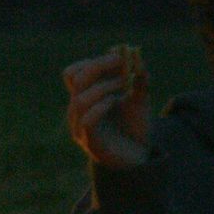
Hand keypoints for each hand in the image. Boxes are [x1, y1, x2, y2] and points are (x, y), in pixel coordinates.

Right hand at [63, 50, 150, 167]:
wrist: (138, 157)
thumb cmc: (134, 127)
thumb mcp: (139, 98)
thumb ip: (138, 79)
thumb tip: (136, 56)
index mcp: (84, 97)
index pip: (74, 73)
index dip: (93, 61)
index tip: (118, 56)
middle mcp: (77, 111)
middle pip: (76, 79)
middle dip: (99, 67)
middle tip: (122, 64)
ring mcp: (80, 127)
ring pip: (80, 99)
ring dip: (104, 86)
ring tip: (124, 85)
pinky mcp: (90, 142)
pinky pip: (87, 121)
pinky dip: (101, 106)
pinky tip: (115, 102)